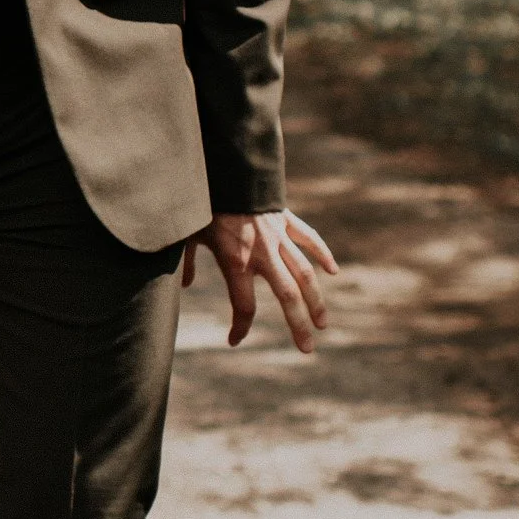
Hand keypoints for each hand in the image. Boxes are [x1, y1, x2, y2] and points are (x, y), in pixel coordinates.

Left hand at [182, 208, 337, 353]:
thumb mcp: (188, 236)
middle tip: (307, 350)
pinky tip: (332, 271)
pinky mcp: (285, 220)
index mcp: (236, 262)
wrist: (224, 169)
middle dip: (298, 325)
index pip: (244, 306)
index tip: (233, 340)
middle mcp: (262, 254)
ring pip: (305, 274)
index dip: (239, 327)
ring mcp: (277, 237)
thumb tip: (186, 284)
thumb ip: (188, 262)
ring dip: (316, 299)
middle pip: (287, 297)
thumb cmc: (202, 204)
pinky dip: (322, 254)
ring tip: (323, 322)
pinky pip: (309, 239)